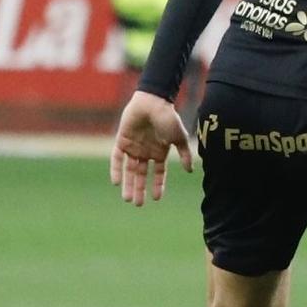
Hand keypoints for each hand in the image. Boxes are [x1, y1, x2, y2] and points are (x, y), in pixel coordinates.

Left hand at [110, 92, 193, 206]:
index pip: (158, 173)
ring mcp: (133, 147)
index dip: (157, 185)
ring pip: (129, 170)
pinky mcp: (122, 141)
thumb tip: (190, 170)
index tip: (156, 199)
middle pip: (141, 174)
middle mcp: (146, 152)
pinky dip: (116, 170)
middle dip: (140, 189)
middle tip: (138, 204)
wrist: (153, 102)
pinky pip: (117, 158)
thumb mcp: (179, 138)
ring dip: (128, 184)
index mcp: (160, 152)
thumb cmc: (169, 118)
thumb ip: (184, 154)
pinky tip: (116, 182)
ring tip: (127, 198)